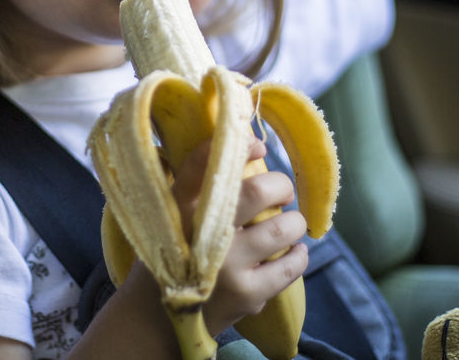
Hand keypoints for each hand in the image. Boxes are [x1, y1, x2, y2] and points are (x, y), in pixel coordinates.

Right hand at [170, 138, 308, 335]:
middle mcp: (202, 232)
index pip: (205, 162)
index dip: (239, 147)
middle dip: (280, 186)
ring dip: (294, 222)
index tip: (258, 144)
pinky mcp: (247, 294)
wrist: (158, 318)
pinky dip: (299, 255)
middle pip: (258, 191)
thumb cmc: (173, 252)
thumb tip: (244, 140)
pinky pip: (290, 266)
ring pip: (282, 228)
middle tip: (281, 193)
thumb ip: (197, 183)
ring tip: (288, 224)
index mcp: (180, 206)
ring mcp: (227, 266)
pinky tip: (294, 251)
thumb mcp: (171, 214)